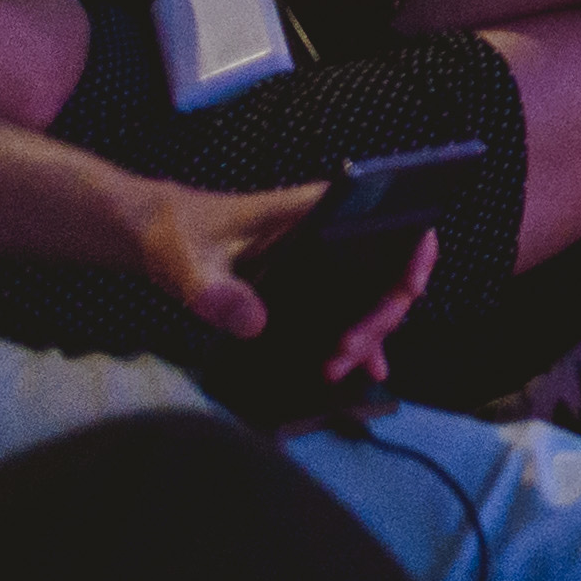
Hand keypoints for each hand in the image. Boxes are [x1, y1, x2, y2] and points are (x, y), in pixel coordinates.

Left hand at [140, 183, 432, 386]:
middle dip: (379, 317)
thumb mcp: (189, 262)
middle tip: (345, 352)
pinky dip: (359, 340)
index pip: (393, 217)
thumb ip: (215, 291)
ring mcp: (326, 259)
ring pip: (371, 295)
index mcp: (317, 209)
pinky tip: (364, 371)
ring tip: (336, 369)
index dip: (416, 251)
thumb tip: (255, 324)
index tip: (409, 289)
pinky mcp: (311, 284)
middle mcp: (334, 231)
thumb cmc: (180, 234)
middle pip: (387, 270)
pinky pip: (349, 309)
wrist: (164, 235)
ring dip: (367, 334)